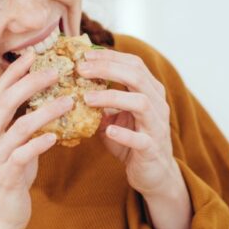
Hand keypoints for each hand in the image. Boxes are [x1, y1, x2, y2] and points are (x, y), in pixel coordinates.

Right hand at [0, 50, 72, 228]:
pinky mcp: (5, 175)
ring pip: (19, 125)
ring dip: (46, 110)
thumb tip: (39, 97)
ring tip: (68, 100)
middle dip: (31, 82)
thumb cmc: (6, 177)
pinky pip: (25, 153)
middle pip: (5, 102)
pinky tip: (56, 135)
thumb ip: (13, 124)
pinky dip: (41, 141)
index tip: (32, 54)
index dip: (13, 72)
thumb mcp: (5, 146)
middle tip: (56, 70)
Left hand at [76, 48, 181, 196]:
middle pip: (136, 77)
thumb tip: (71, 85)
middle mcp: (157, 104)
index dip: (109, 57)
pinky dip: (124, 133)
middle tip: (81, 70)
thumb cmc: (132, 141)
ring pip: (141, 103)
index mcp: (150, 91)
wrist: (153, 174)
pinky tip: (108, 130)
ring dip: (112, 97)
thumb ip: (100, 101)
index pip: (134, 64)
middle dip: (107, 69)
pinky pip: (141, 139)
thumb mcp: (114, 117)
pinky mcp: (152, 149)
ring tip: (87, 98)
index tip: (84, 55)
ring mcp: (156, 126)